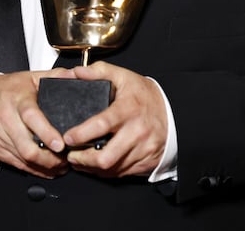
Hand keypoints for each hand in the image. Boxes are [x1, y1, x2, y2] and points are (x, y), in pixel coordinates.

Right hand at [0, 69, 73, 178]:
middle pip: (28, 147)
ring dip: (45, 167)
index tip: (60, 145)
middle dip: (50, 159)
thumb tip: (75, 75)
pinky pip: (18, 165)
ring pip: (24, 161)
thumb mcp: (28, 77)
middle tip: (66, 159)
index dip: (46, 134)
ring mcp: (1, 138)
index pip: (32, 118)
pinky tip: (47, 170)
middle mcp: (8, 121)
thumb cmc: (3, 90)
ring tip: (61, 166)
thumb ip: (54, 76)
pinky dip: (34, 170)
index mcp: (18, 101)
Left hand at [63, 61, 166, 177]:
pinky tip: (96, 164)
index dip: (82, 134)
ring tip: (79, 159)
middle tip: (71, 154)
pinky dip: (106, 171)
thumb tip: (76, 72)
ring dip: (91, 168)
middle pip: (106, 157)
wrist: (175, 112)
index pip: (102, 125)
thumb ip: (98, 72)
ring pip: (112, 169)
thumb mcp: (123, 77)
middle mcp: (136, 132)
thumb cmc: (146, 96)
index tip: (68, 137)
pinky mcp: (146, 162)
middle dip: (83, 160)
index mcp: (128, 109)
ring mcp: (142, 150)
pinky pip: (121, 173)